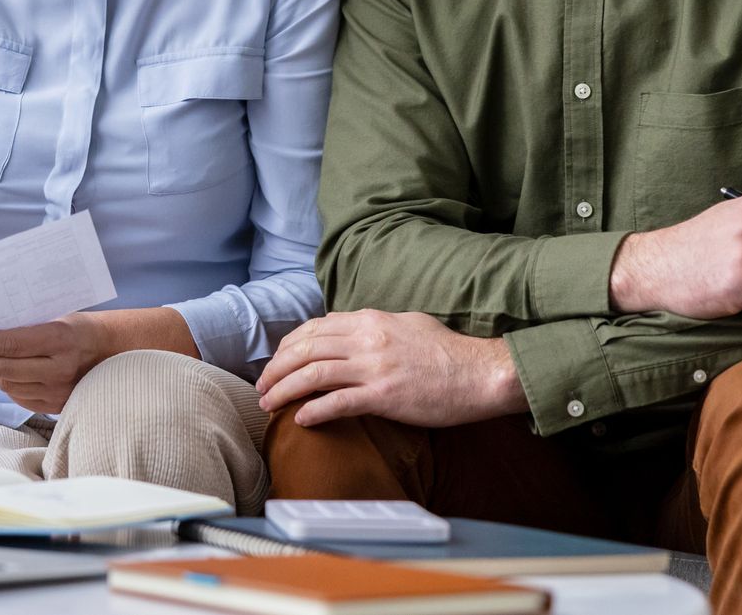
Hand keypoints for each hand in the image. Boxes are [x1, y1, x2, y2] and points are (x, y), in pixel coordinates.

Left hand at [0, 315, 108, 413]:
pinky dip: (3, 383)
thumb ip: (26, 325)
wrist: (117, 351)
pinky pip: (19, 397)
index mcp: (60, 338)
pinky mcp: (58, 405)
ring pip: (7, 385)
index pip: (7, 342)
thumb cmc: (82, 327)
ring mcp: (60, 390)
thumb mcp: (58, 316)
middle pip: (2, 368)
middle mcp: (60, 368)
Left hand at [254, 310, 524, 428]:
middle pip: (305, 349)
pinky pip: (337, 402)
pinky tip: (300, 420)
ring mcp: (373, 366)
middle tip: (262, 387)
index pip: (314, 329)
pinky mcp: (383, 395)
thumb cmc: (448, 351)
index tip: (276, 362)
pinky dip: (313, 410)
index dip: (288, 346)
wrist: (479, 373)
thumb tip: (354, 328)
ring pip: (312, 374)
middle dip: (276, 369)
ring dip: (284, 390)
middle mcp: (366, 339)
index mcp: (369, 320)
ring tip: (269, 404)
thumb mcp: (408, 323)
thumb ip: (376, 325)